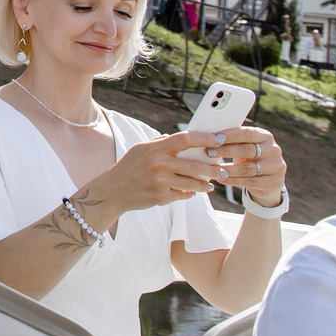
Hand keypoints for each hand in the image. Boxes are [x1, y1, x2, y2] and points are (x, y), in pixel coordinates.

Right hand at [76, 129, 231, 225]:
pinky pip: (183, 195)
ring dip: (205, 184)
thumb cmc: (129, 168)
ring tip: (211, 184)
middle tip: (223, 170)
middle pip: (195, 164)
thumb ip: (160, 142)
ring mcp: (160, 181)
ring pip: (192, 183)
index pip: (186, 139)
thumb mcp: (141, 150)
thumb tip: (183, 138)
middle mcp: (159, 163)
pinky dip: (190, 194)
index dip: (205, 139)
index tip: (220, 140)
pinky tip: (193, 192)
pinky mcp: (161, 197)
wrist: (112, 191)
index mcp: (156, 148)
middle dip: (213, 169)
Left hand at [213, 124, 287, 205]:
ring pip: (247, 168)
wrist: (268, 183)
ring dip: (228, 169)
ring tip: (214, 169)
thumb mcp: (245, 148)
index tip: (215, 138)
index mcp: (266, 137)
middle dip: (226, 151)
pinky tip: (222, 179)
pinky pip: (250, 182)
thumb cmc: (250, 160)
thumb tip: (210, 135)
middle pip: (247, 150)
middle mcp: (274, 150)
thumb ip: (234, 141)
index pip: (247, 133)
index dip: (231, 135)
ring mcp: (276, 166)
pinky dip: (234, 181)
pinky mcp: (275, 182)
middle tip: (209, 152)